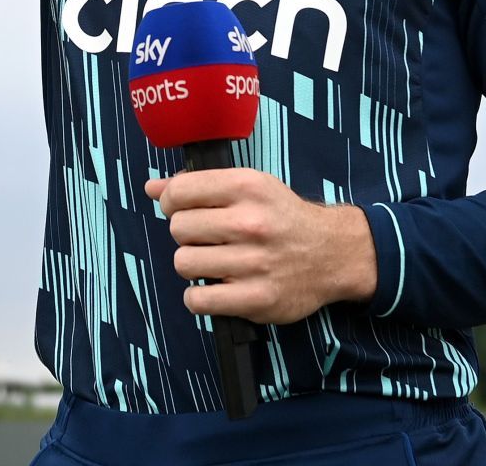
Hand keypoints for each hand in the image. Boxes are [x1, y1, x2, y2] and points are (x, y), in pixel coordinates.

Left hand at [145, 169, 377, 324]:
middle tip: (207, 238)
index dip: (172, 202)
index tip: (182, 209)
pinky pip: (198, 300)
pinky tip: (214, 287)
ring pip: (183, 263)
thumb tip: (151, 188)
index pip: (178, 192)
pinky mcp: (257, 299)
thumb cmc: (282, 217)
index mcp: (246, 187)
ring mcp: (254, 263)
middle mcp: (250, 223)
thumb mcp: (248, 186)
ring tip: (214, 261)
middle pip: (178, 228)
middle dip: (186, 233)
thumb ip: (197, 185)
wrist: (334, 253)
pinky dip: (198, 297)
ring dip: (193, 264)